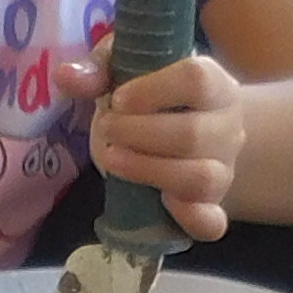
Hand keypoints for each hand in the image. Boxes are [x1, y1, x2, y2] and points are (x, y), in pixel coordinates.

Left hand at [76, 47, 248, 240]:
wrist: (187, 133)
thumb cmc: (152, 98)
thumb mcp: (125, 72)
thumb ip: (98, 70)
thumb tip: (65, 76)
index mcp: (213, 84)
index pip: (197, 80)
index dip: (153, 90)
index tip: (118, 98)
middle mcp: (227, 128)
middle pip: (193, 134)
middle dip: (138, 134)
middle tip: (107, 130)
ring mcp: (224, 170)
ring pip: (202, 179)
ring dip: (150, 171)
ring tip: (115, 160)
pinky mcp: (213, 207)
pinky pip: (212, 222)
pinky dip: (189, 218)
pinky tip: (161, 203)